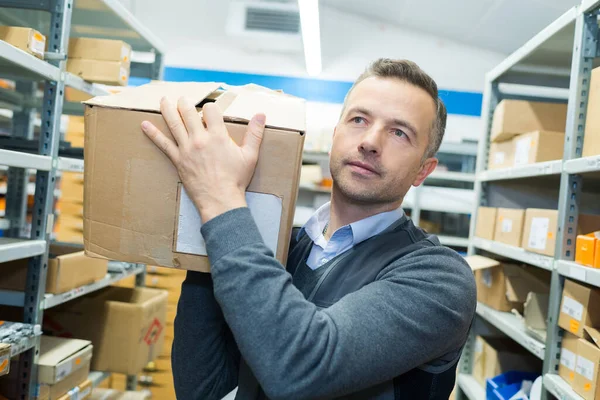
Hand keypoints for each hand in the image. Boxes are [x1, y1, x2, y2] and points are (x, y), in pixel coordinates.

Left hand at [141, 97, 265, 222]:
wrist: (221, 200)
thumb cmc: (236, 180)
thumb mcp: (250, 156)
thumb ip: (255, 133)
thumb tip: (261, 114)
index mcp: (218, 136)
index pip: (211, 110)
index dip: (211, 107)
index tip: (211, 111)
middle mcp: (200, 139)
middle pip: (188, 112)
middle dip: (185, 103)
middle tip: (183, 99)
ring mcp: (187, 149)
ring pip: (174, 123)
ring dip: (167, 109)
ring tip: (163, 100)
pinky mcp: (178, 160)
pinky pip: (163, 144)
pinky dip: (153, 133)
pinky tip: (144, 125)